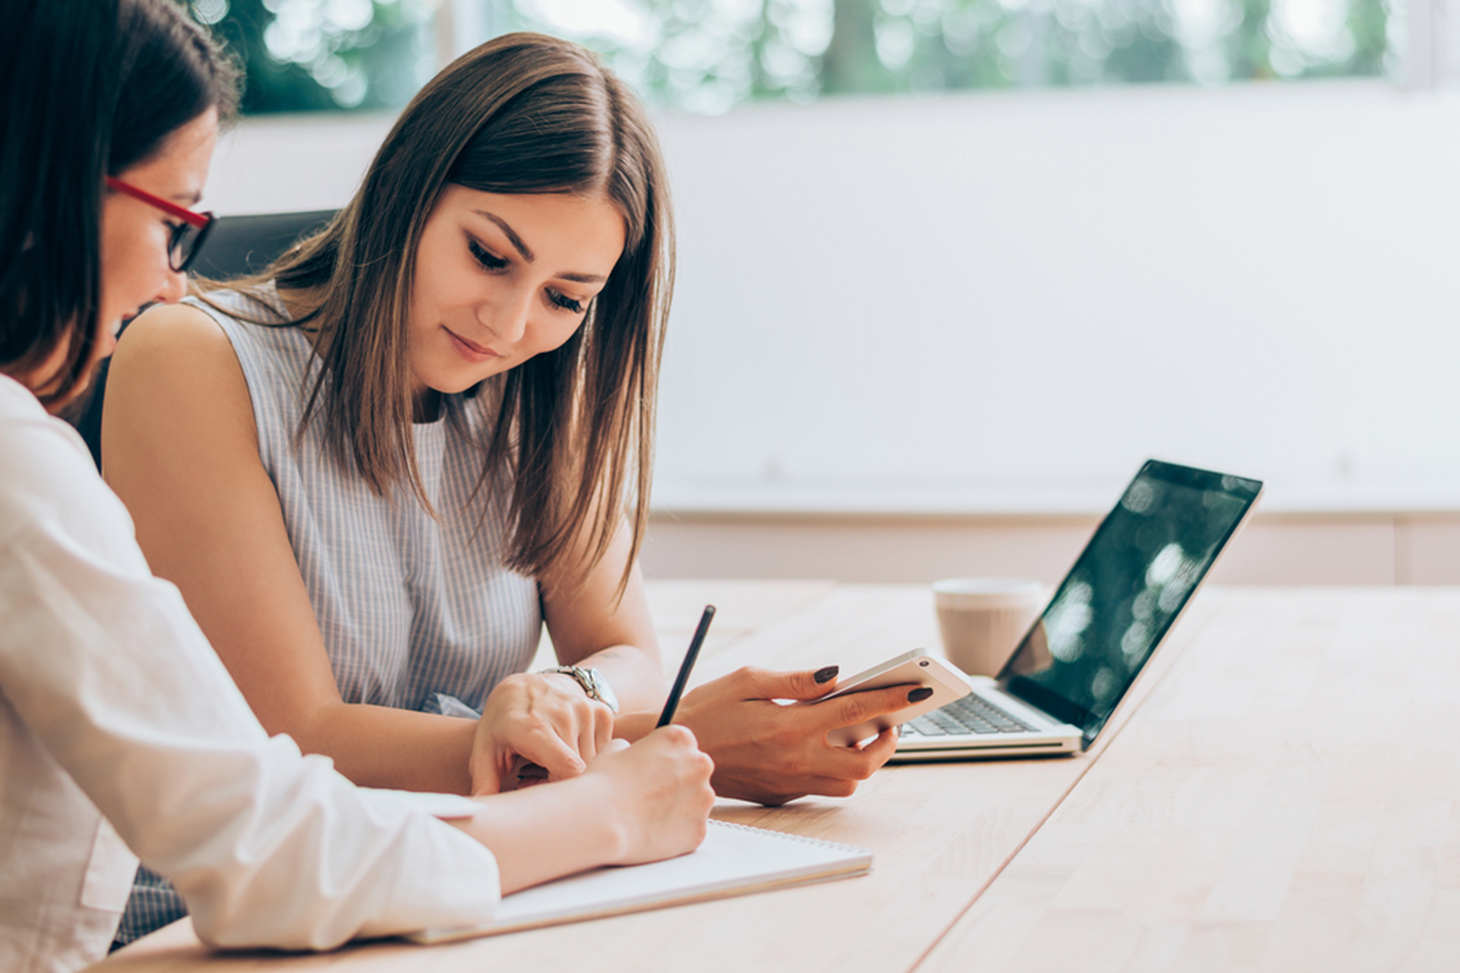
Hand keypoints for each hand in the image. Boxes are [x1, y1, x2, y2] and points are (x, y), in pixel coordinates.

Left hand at [468, 672, 613, 795]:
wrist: (524, 685)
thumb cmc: (502, 724)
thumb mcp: (484, 750)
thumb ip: (484, 782)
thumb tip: (481, 810)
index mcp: (535, 727)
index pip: (569, 769)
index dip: (562, 791)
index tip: (541, 793)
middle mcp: (566, 714)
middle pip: (580, 772)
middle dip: (562, 785)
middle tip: (537, 780)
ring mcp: (586, 710)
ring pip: (594, 764)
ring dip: (576, 773)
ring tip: (550, 766)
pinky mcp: (601, 712)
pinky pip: (603, 752)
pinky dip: (588, 760)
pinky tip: (567, 752)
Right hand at [584, 726, 715, 864]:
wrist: (602, 821)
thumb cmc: (603, 783)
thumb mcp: (613, 750)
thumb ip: (630, 748)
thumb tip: (629, 752)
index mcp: (680, 739)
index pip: (683, 745)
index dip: (666, 759)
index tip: (652, 770)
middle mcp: (700, 764)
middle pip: (694, 772)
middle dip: (678, 783)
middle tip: (651, 795)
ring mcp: (703, 798)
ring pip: (696, 802)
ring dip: (679, 807)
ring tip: (648, 816)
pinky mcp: (700, 829)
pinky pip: (691, 829)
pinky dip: (676, 833)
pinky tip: (653, 833)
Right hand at [674, 666, 922, 805]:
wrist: (674, 752)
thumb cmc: (707, 709)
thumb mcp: (747, 680)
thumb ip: (796, 680)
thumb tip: (838, 676)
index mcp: (789, 725)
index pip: (856, 710)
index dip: (893, 699)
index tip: (918, 688)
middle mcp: (794, 760)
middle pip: (864, 762)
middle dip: (888, 740)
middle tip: (891, 719)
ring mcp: (788, 783)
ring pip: (848, 783)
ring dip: (864, 759)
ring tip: (862, 732)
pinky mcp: (780, 795)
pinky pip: (823, 787)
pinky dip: (837, 769)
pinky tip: (829, 746)